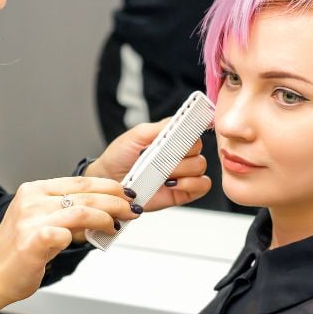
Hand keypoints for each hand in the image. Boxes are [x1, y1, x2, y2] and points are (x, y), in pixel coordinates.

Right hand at [0, 176, 137, 313]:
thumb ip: (66, 215)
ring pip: (81, 210)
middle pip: (84, 193)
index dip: (107, 186)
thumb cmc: (16, 253)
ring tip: (117, 225)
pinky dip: (85, 235)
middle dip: (114, 201)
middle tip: (131, 209)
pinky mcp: (33, 241)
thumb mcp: (41, 223)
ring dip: (106, 217)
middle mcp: (32, 200)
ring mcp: (31, 220)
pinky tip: (93, 239)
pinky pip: (65, 233)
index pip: (79, 181)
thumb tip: (102, 214)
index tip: (124, 194)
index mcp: (34, 191)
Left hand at [85, 119, 211, 211]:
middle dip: (180, 153)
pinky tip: (172, 184)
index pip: (193, 130)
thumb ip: (160, 128)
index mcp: (172, 138)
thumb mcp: (137, 135)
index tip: (179, 138)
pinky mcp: (184, 192)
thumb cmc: (120, 156)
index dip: (189, 133)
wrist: (110, 180)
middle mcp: (180, 154)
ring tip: (162, 173)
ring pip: (200, 166)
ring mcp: (184, 173)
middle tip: (161, 159)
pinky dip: (191, 183)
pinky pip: (203, 186)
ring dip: (182, 169)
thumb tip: (180, 121)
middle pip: (198, 149)